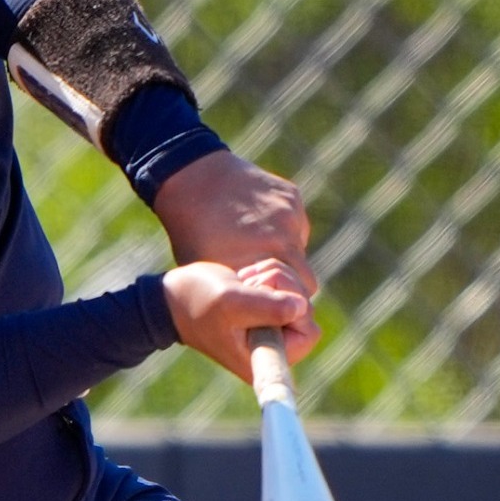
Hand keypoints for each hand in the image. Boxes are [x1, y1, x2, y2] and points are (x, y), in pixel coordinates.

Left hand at [152, 150, 314, 299]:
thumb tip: (265, 321)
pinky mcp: (290, 196)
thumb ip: (244, 298)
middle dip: (291, 284)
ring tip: (254, 246)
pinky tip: (256, 223)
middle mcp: (281, 240)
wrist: (192, 179)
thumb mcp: (212, 275)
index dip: (288, 304)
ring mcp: (289, 215)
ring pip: (300, 248)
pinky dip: (281, 228)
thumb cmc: (194, 234)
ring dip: (285, 253)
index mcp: (261, 262)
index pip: (298, 300)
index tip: (274, 304)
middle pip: (306, 278)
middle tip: (267, 282)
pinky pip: (295, 223)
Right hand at [163, 258, 317, 382]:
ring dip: (273, 276)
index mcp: (265, 358)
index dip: (295, 311)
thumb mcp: (231, 303)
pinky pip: (288, 285)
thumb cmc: (197, 301)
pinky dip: (270, 274)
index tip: (268, 298)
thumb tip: (301, 308)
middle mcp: (274, 348)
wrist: (174, 297)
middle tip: (251, 284)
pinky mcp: (269, 310)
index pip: (308, 333)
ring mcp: (273, 328)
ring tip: (244, 282)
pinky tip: (246, 280)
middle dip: (281, 286)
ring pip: (298, 292)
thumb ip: (267, 307)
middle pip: (306, 308)